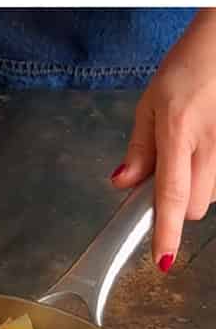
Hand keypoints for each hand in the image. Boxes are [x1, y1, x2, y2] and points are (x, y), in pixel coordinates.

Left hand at [112, 19, 215, 268]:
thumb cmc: (187, 68)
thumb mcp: (151, 102)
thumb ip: (140, 146)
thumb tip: (122, 183)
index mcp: (177, 129)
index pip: (170, 192)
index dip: (165, 229)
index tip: (162, 259)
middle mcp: (209, 143)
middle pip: (194, 205)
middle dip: (178, 203)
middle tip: (169, 173)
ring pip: (212, 195)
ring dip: (198, 188)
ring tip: (193, 150)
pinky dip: (213, 174)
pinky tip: (208, 147)